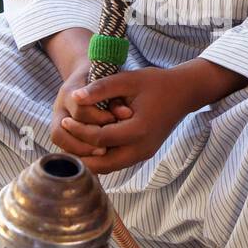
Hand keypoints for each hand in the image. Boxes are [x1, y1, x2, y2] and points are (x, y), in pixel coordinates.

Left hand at [58, 66, 197, 173]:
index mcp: (139, 130)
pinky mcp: (143, 154)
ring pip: (109, 168)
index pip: (100, 139)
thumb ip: (101, 88)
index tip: (66, 120)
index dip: (80, 131)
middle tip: (63, 142)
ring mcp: (144, 154)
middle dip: (81, 155)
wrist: (183, 93)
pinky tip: (88, 145)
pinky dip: (101, 158)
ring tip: (72, 144)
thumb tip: (75, 96)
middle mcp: (142, 148)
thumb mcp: (128, 79)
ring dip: (90, 159)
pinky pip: (116, 163)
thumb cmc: (155, 83)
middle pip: (103, 164)